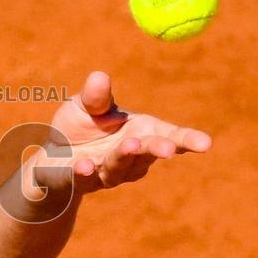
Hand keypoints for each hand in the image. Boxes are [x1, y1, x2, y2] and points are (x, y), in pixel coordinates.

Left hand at [34, 71, 211, 194]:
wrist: (52, 155)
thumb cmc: (80, 126)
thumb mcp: (87, 105)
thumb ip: (96, 96)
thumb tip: (100, 76)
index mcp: (141, 133)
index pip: (170, 137)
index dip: (188, 141)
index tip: (206, 144)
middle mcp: (129, 156)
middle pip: (148, 154)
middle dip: (157, 149)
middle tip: (167, 148)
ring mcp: (107, 172)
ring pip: (119, 168)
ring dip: (124, 158)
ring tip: (129, 145)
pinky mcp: (81, 181)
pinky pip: (85, 178)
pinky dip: (85, 172)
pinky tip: (84, 165)